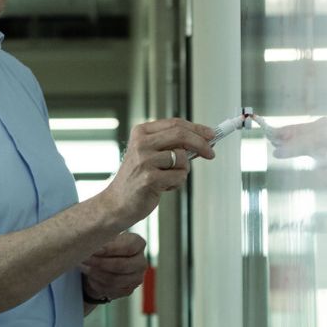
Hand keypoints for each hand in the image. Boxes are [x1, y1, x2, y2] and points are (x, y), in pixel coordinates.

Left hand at [81, 232, 147, 301]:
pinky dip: (96, 283)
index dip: (110, 249)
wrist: (104, 263)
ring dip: (95, 273)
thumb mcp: (105, 237)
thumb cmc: (105, 246)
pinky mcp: (127, 290)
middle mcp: (141, 262)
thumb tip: (93, 243)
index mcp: (138, 244)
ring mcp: (136, 278)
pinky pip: (110, 289)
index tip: (94, 249)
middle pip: (121, 265)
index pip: (128, 247)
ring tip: (83, 266)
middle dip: (99, 263)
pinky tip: (89, 276)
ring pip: (114, 279)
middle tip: (84, 259)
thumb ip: (102, 237)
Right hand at [99, 118, 216, 226]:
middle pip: (181, 135)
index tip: (211, 135)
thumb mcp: (149, 154)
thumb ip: (170, 144)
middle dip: (201, 144)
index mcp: (141, 133)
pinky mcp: (150, 178)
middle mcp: (141, 144)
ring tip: (168, 178)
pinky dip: (177, 183)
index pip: (175, 124)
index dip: (197, 129)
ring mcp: (144, 161)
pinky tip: (163, 187)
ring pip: (183, 158)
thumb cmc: (136, 179)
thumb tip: (203, 139)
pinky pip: (180, 176)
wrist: (116, 203)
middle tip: (210, 153)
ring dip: (183, 170)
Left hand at [274, 117, 326, 227]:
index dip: (297, 127)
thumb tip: (284, 139)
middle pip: (319, 134)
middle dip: (294, 138)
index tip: (277, 132)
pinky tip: (319, 177)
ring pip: (320, 151)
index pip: (322, 124)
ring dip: (297, 151)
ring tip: (280, 154)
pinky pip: (325, 173)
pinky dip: (317, 174)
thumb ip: (317, 147)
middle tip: (274, 144)